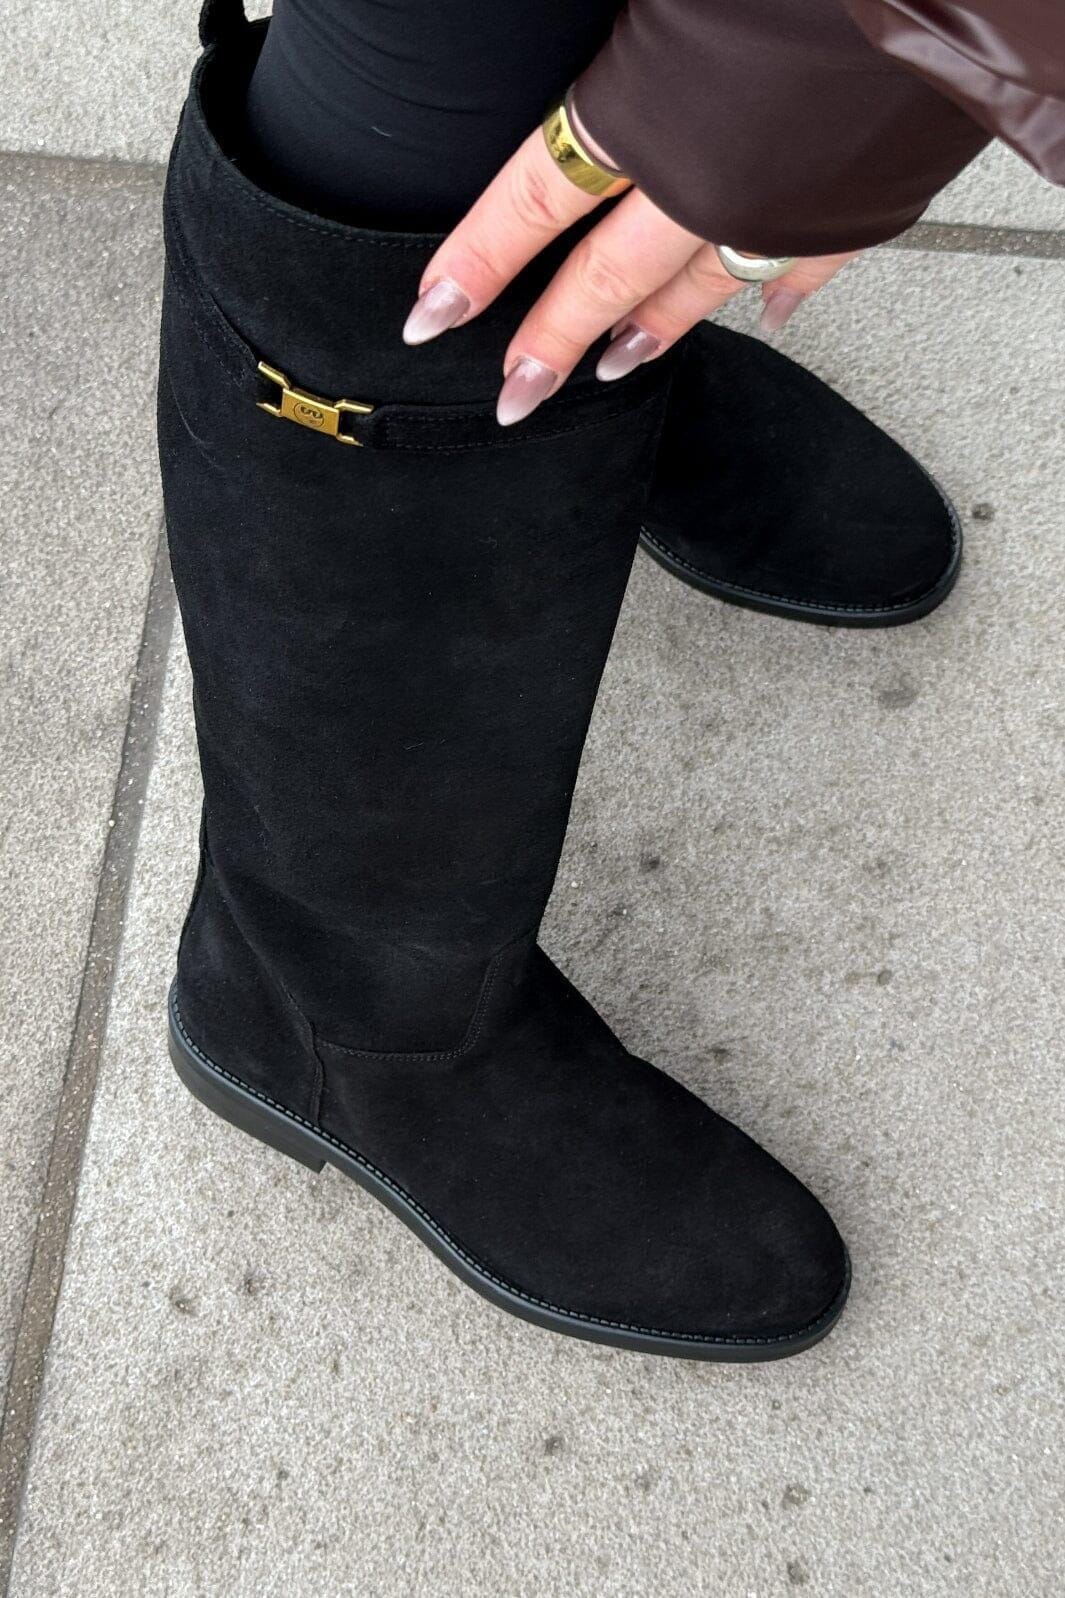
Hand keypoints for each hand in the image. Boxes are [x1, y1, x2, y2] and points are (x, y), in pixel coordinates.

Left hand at [402, 115, 859, 424]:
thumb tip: (576, 93)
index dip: (476, 261)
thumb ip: (617, 55)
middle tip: (515, 397)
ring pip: (694, 294)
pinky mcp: (847, 213)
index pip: (529, 204)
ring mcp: (774, 211)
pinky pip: (800, 275)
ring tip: (608, 369)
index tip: (430, 313)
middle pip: (603, 280)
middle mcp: (701, 182)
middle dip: (550, 343)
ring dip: (647, 336)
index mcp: (643, 112)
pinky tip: (768, 323)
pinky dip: (780, 300)